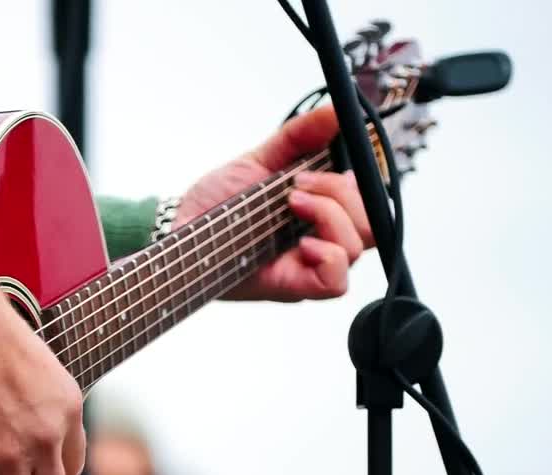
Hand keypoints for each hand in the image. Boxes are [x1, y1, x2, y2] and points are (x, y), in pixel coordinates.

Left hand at [175, 105, 373, 301]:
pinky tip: (302, 243)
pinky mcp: (292, 287)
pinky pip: (335, 283)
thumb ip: (300, 136)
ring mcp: (309, 266)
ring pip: (356, 248)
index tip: (339, 162)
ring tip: (290, 202)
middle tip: (298, 184)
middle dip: (341, 194)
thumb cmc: (219, 201)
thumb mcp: (261, 159)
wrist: (180, 227)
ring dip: (330, 216)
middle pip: (370, 224)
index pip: (369, 203)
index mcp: (322, 212)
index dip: (366, 183)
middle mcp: (322, 240)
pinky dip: (328, 256)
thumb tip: (336, 110)